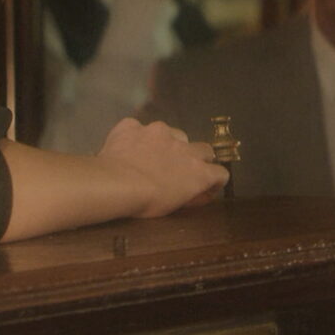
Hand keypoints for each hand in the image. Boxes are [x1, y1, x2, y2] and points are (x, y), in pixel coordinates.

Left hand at [95, 117, 227, 214]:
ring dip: (168, 144)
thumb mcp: (172, 208)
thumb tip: (201, 193)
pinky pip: (140, 129)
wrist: (114, 183)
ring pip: (173, 134)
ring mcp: (159, 131)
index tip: (204, 187)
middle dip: (195, 158)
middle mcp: (185, 146)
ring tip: (149, 157)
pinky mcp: (136, 126)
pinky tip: (126, 150)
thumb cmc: (144, 203)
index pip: (220, 173)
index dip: (214, 181)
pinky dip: (137, 138)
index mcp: (199, 171)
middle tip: (178, 169)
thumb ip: (191, 196)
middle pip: (203, 149)